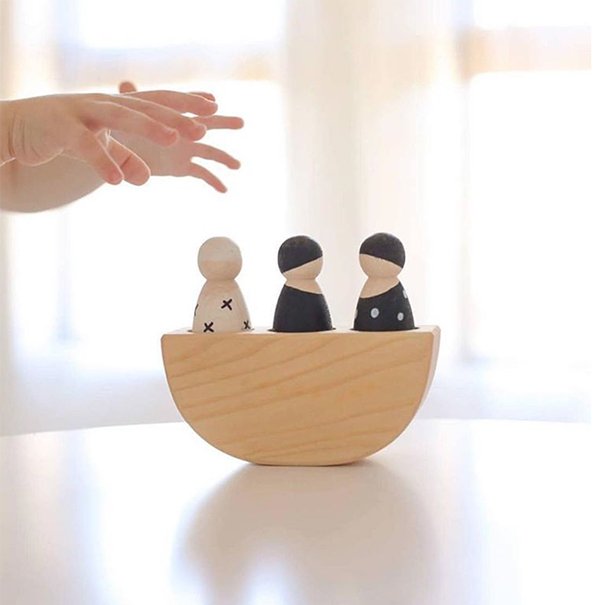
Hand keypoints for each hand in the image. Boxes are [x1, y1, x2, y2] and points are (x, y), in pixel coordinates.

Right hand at [2, 90, 217, 184]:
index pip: (156, 102)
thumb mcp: (99, 147)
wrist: (14, 127)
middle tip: (204, 127)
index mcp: (116, 106)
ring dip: (148, 126)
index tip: (213, 107)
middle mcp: (103, 103)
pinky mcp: (60, 127)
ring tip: (175, 139)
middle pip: (146, 106)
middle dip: (176, 116)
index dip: (184, 104)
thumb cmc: (61, 134)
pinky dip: (102, 161)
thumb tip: (144, 178)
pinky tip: (118, 181)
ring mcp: (82, 111)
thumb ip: (123, 157)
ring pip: (120, 115)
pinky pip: (85, 144)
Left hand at [117, 81, 242, 192]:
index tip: (212, 102)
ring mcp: (186, 148)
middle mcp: (184, 128)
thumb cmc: (124, 125)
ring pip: (209, 151)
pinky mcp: (183, 166)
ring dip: (224, 157)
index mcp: (173, 112)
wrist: (121, 148)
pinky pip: (202, 173)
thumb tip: (125, 83)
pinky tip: (224, 190)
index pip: (189, 104)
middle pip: (208, 123)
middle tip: (241, 123)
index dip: (200, 103)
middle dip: (223, 123)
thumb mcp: (127, 113)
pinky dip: (213, 180)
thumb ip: (132, 100)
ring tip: (237, 165)